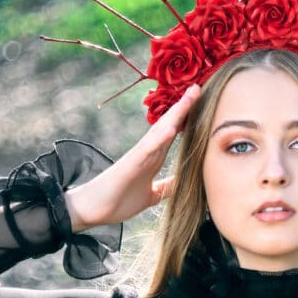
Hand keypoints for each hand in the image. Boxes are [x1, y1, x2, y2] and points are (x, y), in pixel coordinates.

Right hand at [66, 85, 200, 230]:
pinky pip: (146, 149)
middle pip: (169, 124)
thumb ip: (166, 187)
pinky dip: (159, 138)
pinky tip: (172, 128)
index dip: (188, 118)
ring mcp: (138, 156)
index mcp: (154, 158)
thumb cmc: (119, 200)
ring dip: (176, 113)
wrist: (93, 211)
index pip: (174, 132)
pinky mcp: (129, 164)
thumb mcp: (152, 195)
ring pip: (160, 129)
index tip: (204, 102)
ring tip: (191, 95)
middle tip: (199, 86)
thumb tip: (185, 182)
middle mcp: (148, 152)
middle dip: (185, 106)